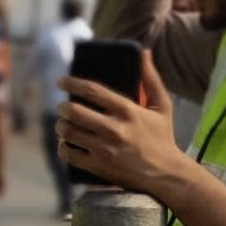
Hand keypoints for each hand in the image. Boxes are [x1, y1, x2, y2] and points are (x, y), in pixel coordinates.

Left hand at [57, 61, 174, 199]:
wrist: (165, 174)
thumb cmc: (163, 137)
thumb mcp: (162, 106)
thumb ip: (151, 78)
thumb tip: (144, 51)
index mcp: (128, 111)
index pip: (92, 90)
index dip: (72, 82)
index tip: (61, 81)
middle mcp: (114, 129)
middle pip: (74, 111)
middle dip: (64, 107)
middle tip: (64, 106)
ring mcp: (104, 150)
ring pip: (68, 132)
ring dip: (61, 126)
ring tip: (65, 124)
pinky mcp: (98, 166)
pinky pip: (69, 154)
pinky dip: (63, 147)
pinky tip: (67, 143)